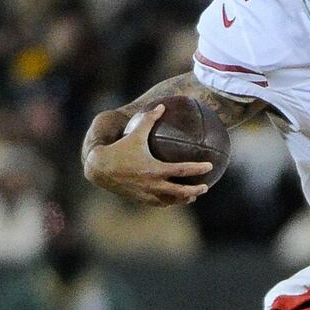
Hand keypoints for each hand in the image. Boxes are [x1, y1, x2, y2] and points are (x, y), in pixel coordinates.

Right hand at [83, 105, 213, 206]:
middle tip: (206, 187)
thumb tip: (161, 106)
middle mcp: (152, 185)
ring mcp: (147, 194)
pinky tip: (172, 199)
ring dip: (183, 199)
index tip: (210, 166)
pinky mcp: (140, 199)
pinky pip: (158, 203)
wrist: (100, 168)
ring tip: (192, 196)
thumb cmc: (119, 149)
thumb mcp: (135, 133)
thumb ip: (149, 119)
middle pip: (180, 192)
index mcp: (154, 169)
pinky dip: (168, 202)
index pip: (181, 170)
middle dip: (195, 190)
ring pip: (170, 201)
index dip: (197, 169)